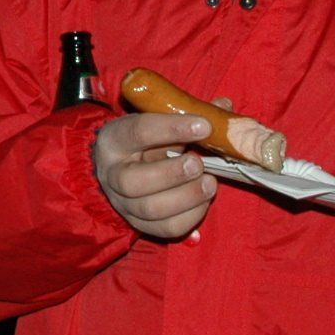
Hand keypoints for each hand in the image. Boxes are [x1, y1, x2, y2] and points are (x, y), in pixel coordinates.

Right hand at [93, 112, 217, 239]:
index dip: (171, 128)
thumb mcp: (158, 121)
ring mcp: (123, 203)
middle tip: (199, 164)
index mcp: (115, 140)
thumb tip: (223, 106)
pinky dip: (190, 216)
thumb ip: (188, 114)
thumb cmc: (146, 140)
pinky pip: (165, 228)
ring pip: (150, 209)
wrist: (124, 166)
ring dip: (186, 197)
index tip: (204, 125)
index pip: (137, 132)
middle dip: (172, 174)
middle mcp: (112, 175)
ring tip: (209, 183)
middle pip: (133, 182)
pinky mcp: (139, 224)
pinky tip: (204, 200)